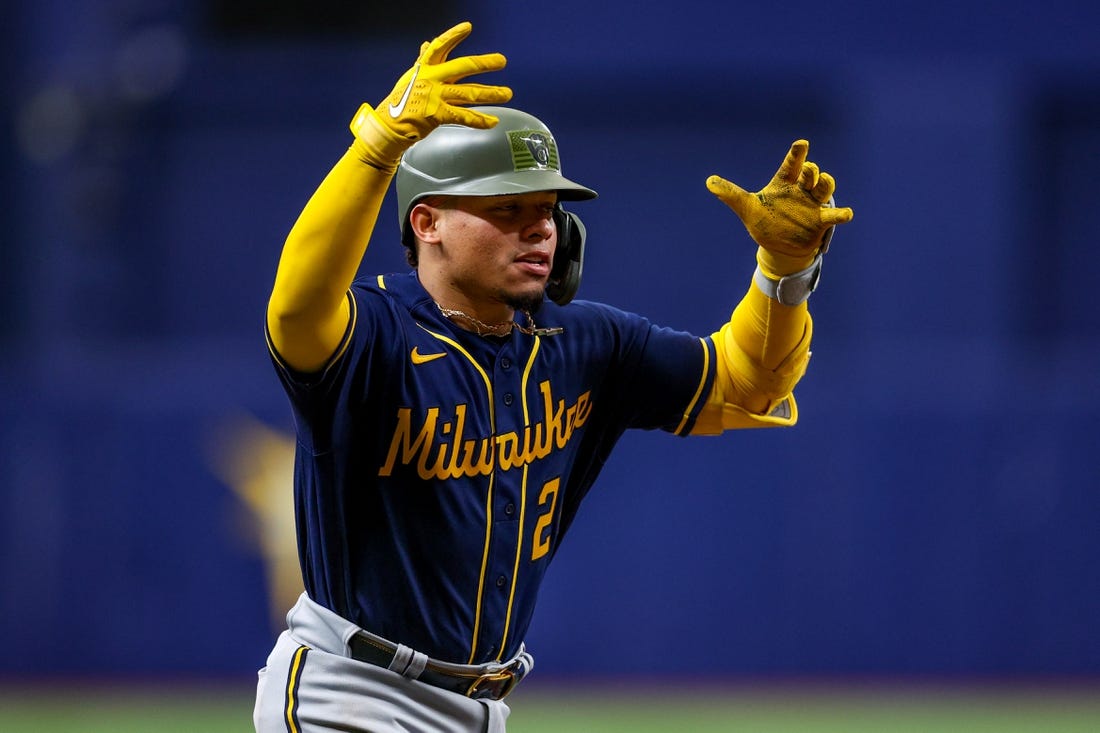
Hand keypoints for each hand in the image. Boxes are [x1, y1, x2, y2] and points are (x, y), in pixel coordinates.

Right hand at [350, 21, 512, 165]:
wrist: (389, 125)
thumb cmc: (401, 100)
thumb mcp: (411, 76)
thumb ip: (424, 60)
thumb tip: (428, 43)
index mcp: (426, 68)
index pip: (441, 46)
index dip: (454, 36)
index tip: (468, 27)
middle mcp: (432, 79)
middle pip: (462, 67)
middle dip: (484, 64)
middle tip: (501, 61)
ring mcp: (435, 97)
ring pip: (469, 93)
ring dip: (491, 93)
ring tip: (507, 93)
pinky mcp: (437, 115)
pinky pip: (464, 117)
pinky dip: (480, 120)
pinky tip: (493, 121)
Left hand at [706, 140, 852, 271]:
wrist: (777, 246)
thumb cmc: (763, 221)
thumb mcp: (746, 207)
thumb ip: (730, 194)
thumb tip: (708, 182)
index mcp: (784, 183)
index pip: (792, 164)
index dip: (797, 154)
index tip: (802, 143)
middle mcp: (801, 190)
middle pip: (811, 174)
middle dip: (811, 170)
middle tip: (807, 171)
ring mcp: (813, 205)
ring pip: (825, 188)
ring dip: (826, 183)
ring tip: (822, 183)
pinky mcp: (820, 221)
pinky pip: (834, 215)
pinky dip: (841, 214)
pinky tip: (846, 214)